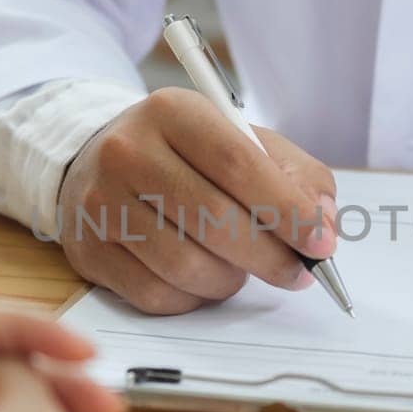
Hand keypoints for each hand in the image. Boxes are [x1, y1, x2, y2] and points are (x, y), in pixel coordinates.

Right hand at [56, 88, 337, 314]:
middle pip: (214, 219)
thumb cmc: (184, 155)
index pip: (239, 164)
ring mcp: (101, 203)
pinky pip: (156, 295)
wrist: (96, 163)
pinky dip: (194, 299)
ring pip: (186, 265)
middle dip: (270, 257)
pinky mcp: (89, 251)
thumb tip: (323, 223)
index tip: (322, 241)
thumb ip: (294, 174)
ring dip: (230, 280)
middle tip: (299, 272)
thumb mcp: (240, 140)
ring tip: (243, 270)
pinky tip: (204, 281)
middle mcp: (129, 152)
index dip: (287, 209)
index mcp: (173, 112)